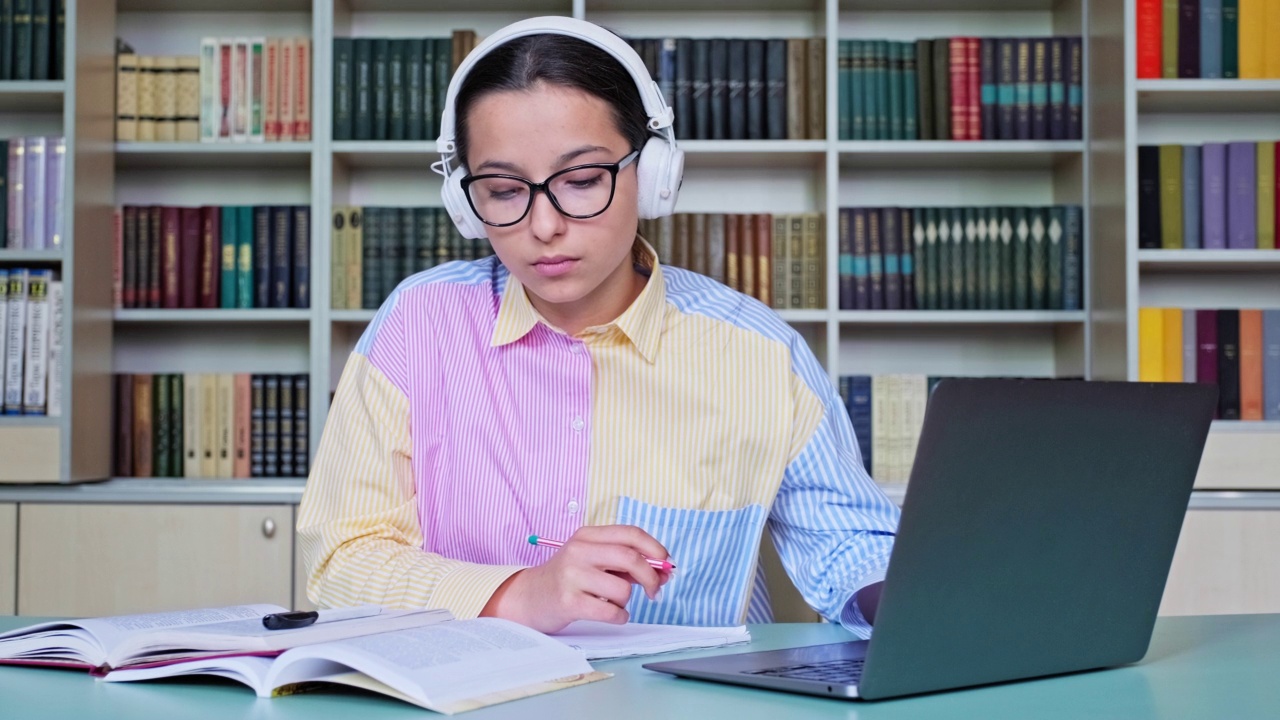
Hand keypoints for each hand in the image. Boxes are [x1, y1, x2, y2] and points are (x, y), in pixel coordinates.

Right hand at [480, 525, 672, 633]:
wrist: (528, 598)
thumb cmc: (568, 579)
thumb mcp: (592, 560)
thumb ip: (625, 563)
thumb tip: (664, 571)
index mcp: (587, 535)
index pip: (631, 533)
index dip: (656, 547)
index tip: (666, 563)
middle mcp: (578, 551)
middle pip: (631, 558)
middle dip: (651, 576)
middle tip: (655, 590)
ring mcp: (572, 576)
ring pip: (623, 589)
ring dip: (627, 601)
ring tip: (613, 603)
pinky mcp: (569, 602)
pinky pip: (612, 611)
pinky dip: (620, 616)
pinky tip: (611, 614)